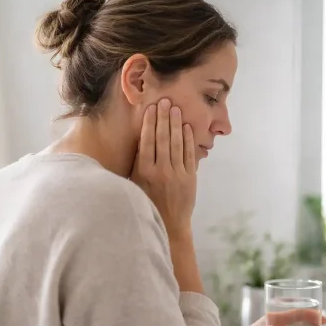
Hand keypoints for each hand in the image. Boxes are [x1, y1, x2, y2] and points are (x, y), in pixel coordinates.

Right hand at [131, 98, 196, 237]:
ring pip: (177, 144)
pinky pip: (189, 155)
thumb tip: (136, 141)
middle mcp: (160, 171)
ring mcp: (177, 175)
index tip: (151, 108)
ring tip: (175, 109)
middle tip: (165, 100)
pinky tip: (186, 128)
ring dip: (176, 124)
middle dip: (163, 118)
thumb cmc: (147, 204)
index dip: (149, 123)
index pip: (147, 141)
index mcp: (144, 172)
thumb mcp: (135, 185)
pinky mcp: (190, 179)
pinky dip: (188, 140)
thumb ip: (136, 165)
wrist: (169, 225)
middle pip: (162, 139)